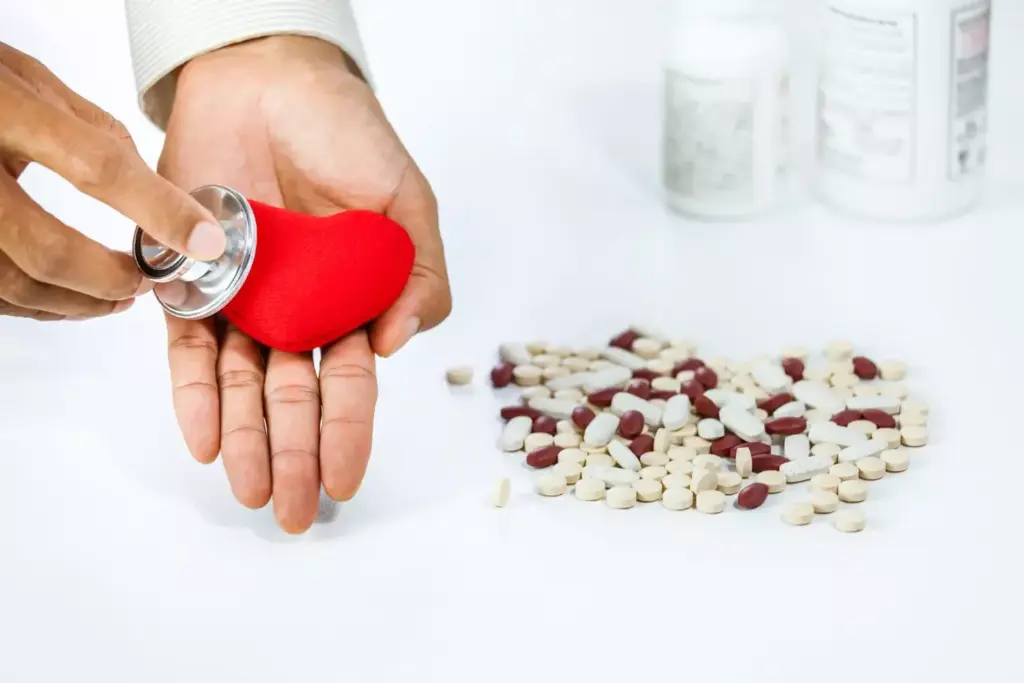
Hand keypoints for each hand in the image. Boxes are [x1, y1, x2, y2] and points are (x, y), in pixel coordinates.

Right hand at [0, 42, 225, 320]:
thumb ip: (95, 134)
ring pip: (13, 284)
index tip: (203, 240)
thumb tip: (159, 194)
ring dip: (77, 304)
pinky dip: (37, 304)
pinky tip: (69, 298)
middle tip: (147, 281)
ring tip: (118, 297)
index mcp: (2, 109)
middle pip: (47, 250)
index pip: (96, 166)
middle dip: (110, 279)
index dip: (158, 210)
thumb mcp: (34, 83)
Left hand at [158, 36, 450, 532]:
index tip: (346, 482)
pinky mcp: (193, 279)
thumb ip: (420, 274)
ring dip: (244, 440)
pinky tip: (202, 438)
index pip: (351, 382)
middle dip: (295, 457)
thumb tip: (400, 344)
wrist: (269, 80)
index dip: (349, 434)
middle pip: (294, 397)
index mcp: (352, 300)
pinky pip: (190, 346)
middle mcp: (297, 311)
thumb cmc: (348, 135)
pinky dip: (195, 392)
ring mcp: (245, 299)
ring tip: (247, 490)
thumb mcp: (409, 203)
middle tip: (293, 512)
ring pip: (242, 384)